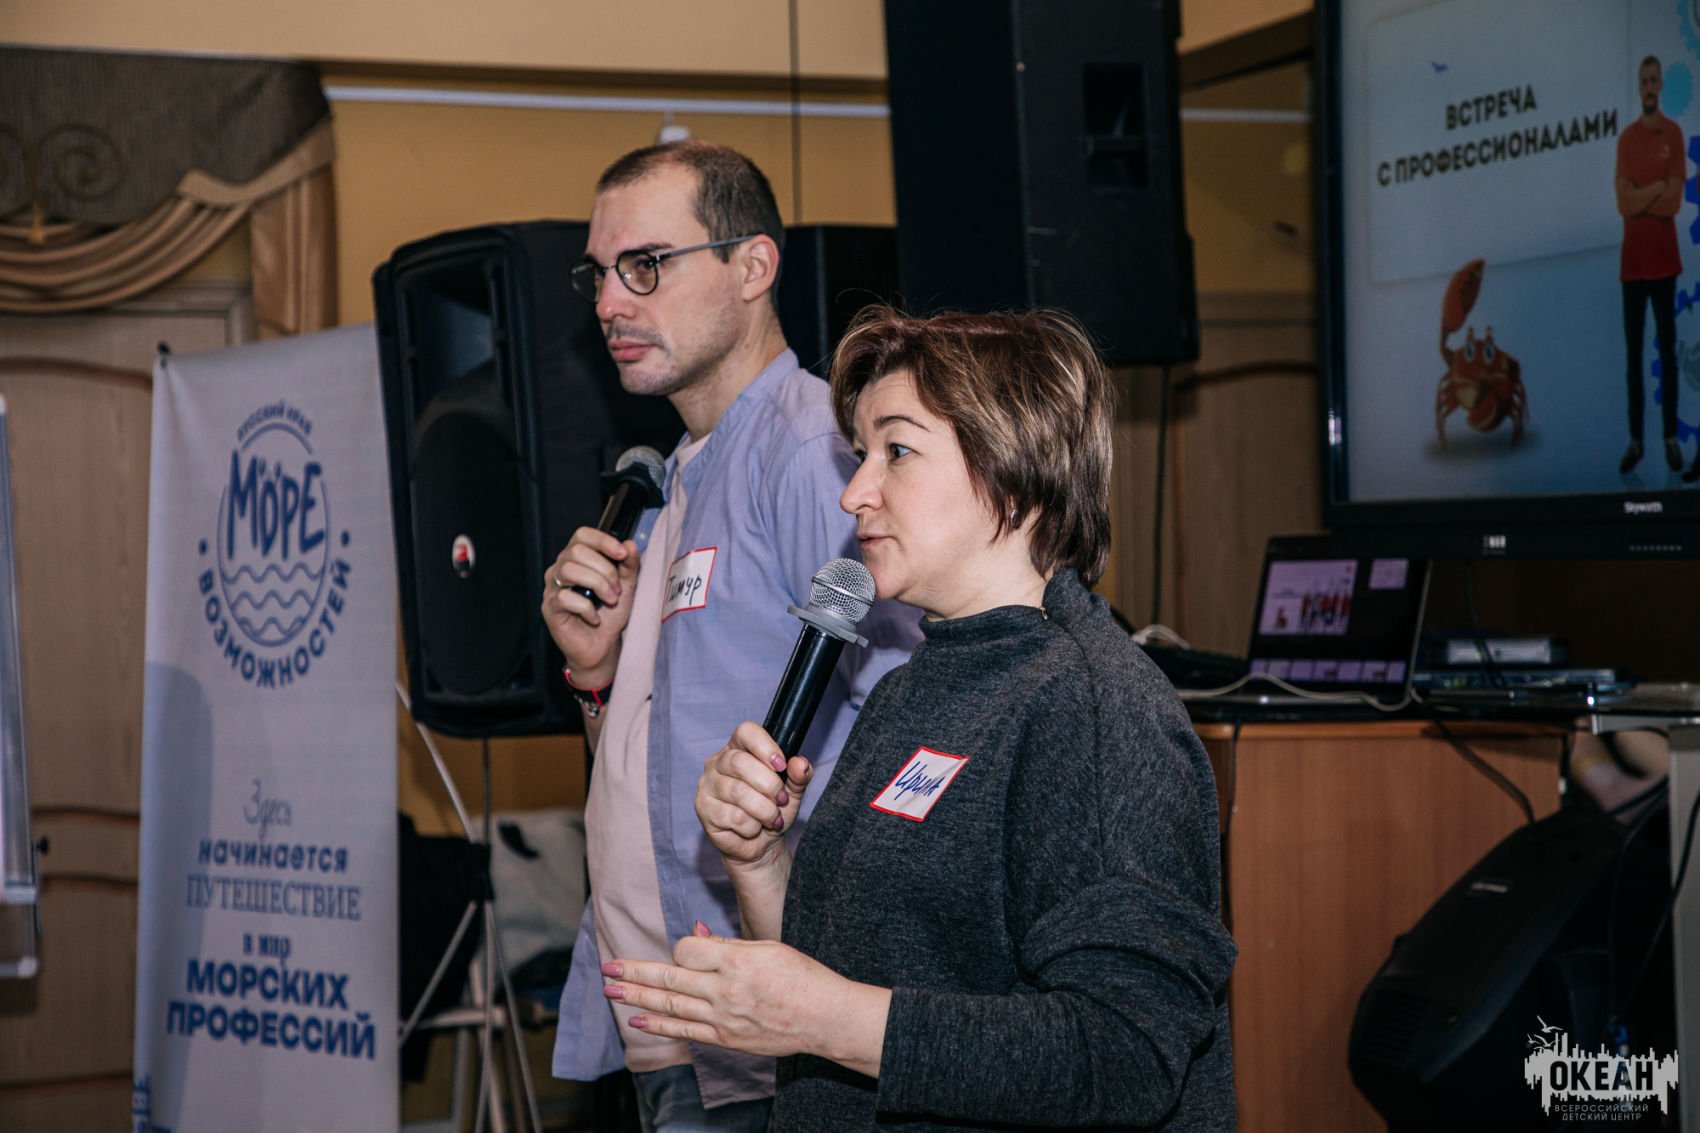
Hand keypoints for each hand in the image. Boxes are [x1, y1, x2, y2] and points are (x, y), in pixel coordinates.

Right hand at [540, 526, 639, 686]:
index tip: (623, 553)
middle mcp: (561, 569)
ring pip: (569, 570)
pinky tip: (595, 617)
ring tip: (610, 601)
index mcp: (577, 558)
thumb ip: (629, 565)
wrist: (603, 646)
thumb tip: (630, 544)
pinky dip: (587, 608)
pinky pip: (566, 598)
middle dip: (604, 569)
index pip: (582, 535)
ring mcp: (553, 588)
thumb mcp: (626, 586)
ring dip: (597, 585)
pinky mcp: (550, 608)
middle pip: (576, 551)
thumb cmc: (610, 614)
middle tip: (617, 589)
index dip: (603, 541)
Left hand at [602, 922, 888, 1072]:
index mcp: (737, 961)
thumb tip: (696, 934)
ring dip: (637, 998)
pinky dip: (659, 1025)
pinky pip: (684, 1031)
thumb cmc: (801, 977)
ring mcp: (723, 1018)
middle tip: (608, 969)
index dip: (684, 946)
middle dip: (635, 973)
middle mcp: (724, 991)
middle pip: (669, 978)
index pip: (688, 950)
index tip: (691, 947)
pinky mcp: (725, 1039)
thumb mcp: (768, 948)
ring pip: (670, 1005)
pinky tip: (637, 1020)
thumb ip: (728, 944)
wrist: (824, 1018)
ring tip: (610, 991)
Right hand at [697, 722, 811, 870]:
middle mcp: (717, 762)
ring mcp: (707, 785)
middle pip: (740, 762)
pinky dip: (752, 826)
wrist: (760, 845)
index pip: (746, 732)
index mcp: (739, 748)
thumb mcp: (793, 791)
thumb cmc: (773, 810)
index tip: (781, 766)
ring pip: (738, 792)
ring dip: (764, 810)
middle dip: (769, 785)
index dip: (765, 747)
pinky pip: (733, 816)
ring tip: (771, 818)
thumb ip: (799, 775)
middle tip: (782, 800)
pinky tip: (753, 828)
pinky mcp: (703, 809)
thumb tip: (800, 763)